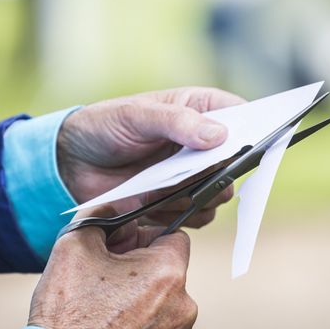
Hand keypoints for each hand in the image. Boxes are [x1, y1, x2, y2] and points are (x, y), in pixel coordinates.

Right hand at [28, 209, 196, 328]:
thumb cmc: (64, 313)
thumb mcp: (74, 244)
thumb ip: (104, 214)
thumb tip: (122, 202)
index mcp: (168, 273)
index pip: (174, 237)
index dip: (147, 239)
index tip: (126, 251)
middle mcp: (185, 308)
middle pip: (170, 275)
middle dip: (144, 274)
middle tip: (109, 286)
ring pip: (169, 309)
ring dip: (148, 307)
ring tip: (111, 317)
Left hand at [57, 87, 244, 232]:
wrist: (72, 164)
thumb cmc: (106, 126)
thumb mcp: (138, 116)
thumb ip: (178, 123)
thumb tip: (221, 137)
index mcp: (200, 111)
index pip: (244, 116)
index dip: (256, 130)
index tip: (256, 144)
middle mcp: (204, 145)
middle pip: (238, 164)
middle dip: (219, 173)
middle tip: (194, 173)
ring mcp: (194, 176)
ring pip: (221, 195)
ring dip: (195, 195)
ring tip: (159, 187)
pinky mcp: (180, 203)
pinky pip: (199, 217)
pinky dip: (179, 214)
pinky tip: (151, 203)